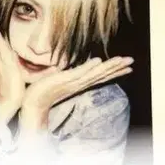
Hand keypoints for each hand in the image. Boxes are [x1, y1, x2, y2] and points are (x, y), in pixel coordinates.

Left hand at [19, 56, 133, 132]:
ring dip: (109, 67)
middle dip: (117, 68)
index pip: (100, 76)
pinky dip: (89, 67)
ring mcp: (73, 82)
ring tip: (122, 60)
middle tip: (132, 63)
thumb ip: (67, 74)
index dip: (114, 71)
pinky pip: (79, 72)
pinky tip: (99, 61)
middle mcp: (80, 83)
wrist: (32, 103)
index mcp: (80, 83)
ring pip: (95, 73)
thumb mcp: (59, 80)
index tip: (128, 67)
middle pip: (102, 74)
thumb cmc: (44, 92)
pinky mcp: (64, 80)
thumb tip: (70, 68)